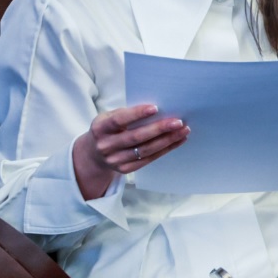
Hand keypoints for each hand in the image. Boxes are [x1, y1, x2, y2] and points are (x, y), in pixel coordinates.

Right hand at [72, 104, 189, 199]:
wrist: (94, 153)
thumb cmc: (108, 129)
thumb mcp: (109, 117)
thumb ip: (127, 113)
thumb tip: (158, 108)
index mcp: (100, 128)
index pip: (119, 120)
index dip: (136, 114)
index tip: (155, 108)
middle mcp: (106, 146)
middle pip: (136, 137)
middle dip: (159, 129)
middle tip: (178, 122)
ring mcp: (115, 160)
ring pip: (145, 150)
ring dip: (167, 140)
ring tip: (183, 130)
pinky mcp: (125, 169)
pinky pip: (149, 159)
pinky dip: (166, 149)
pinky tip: (177, 140)